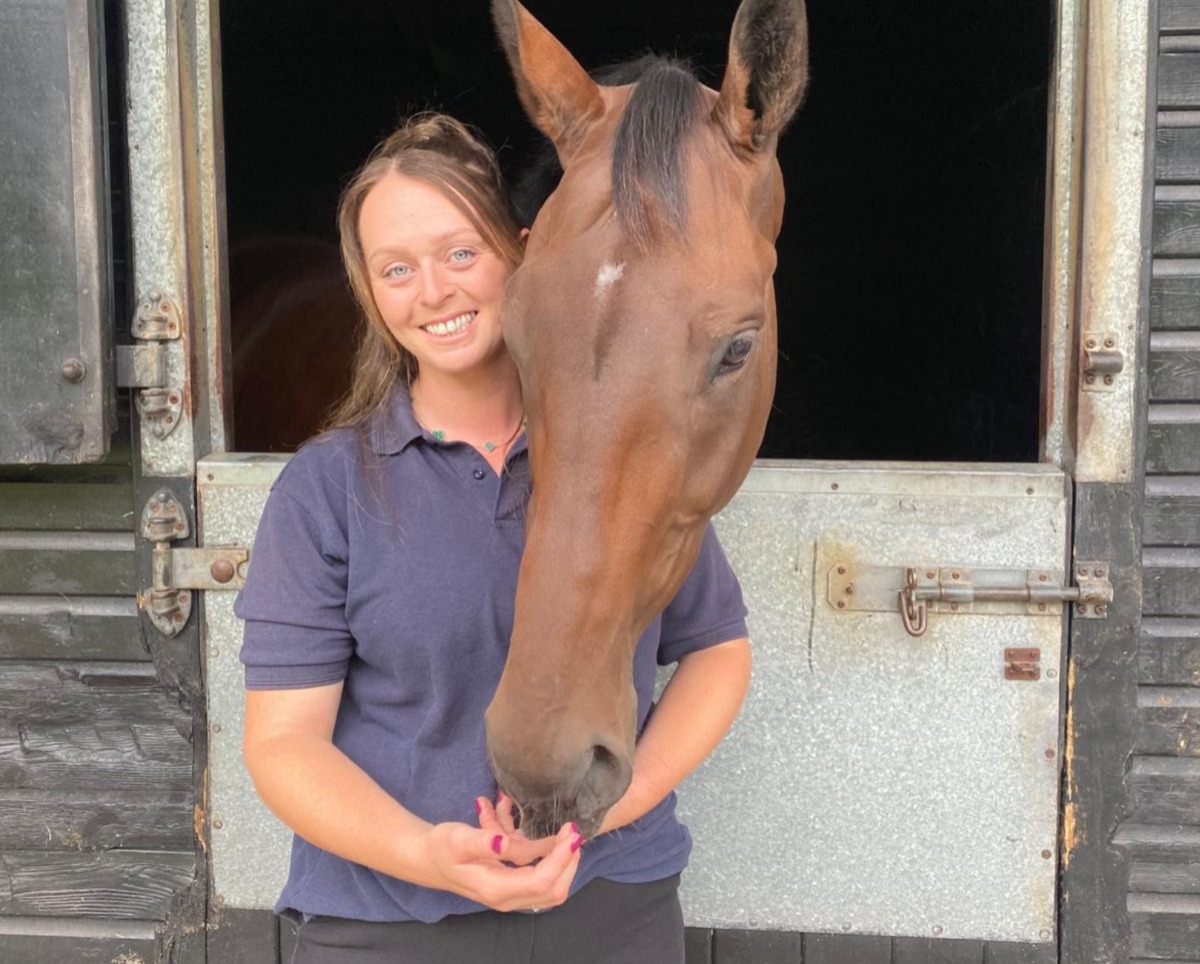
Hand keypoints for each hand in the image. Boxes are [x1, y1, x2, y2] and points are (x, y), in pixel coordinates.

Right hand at [417, 812, 582, 912]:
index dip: (561, 859)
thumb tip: (503, 843)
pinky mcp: (512, 884)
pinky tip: (545, 836)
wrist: (428, 859)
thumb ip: (482, 840)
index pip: (541, 881)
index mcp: (496, 888)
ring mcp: (511, 893)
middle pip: (553, 890)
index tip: (570, 833)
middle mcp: (507, 897)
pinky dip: (547, 856)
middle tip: (573, 832)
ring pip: (551, 887)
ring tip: (562, 831)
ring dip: (562, 859)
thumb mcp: (457, 838)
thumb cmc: (441, 847)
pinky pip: (540, 876)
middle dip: (569, 861)